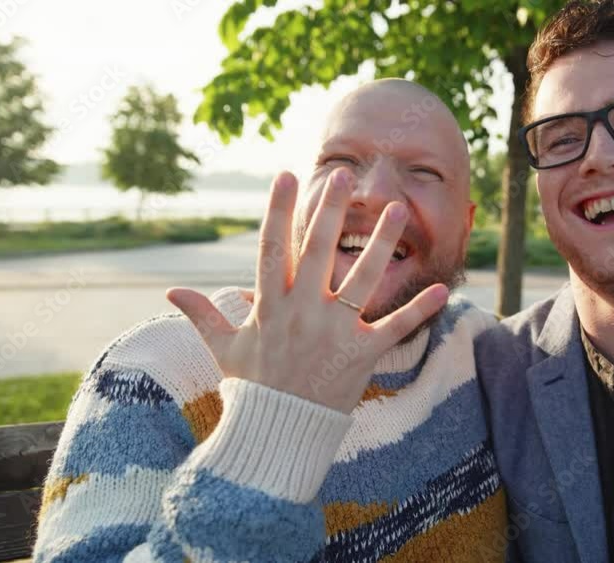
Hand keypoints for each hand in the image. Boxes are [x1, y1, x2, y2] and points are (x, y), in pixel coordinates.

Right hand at [166, 170, 448, 412]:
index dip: (279, 212)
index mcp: (271, 306)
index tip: (286, 177)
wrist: (278, 433)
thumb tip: (171, 292)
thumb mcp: (225, 349)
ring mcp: (334, 332)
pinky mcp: (362, 354)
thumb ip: (203, 316)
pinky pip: (394, 327)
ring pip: (362, 278)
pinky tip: (443, 290)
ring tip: (397, 211)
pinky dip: (419, 310)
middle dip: (331, 212)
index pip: (274, 249)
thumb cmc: (252, 387)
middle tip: (345, 178)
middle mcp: (303, 312)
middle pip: (319, 252)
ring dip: (382, 244)